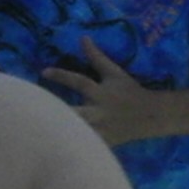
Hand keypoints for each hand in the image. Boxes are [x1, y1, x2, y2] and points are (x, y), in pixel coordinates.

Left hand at [42, 37, 165, 145]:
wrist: (152, 116)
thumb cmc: (131, 92)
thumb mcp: (115, 74)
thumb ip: (97, 57)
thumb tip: (82, 38)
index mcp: (100, 93)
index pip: (79, 82)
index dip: (62, 76)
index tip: (43, 72)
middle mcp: (98, 111)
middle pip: (75, 112)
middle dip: (58, 111)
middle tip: (36, 110)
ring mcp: (100, 129)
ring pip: (78, 132)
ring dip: (62, 131)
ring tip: (41, 132)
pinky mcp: (102, 142)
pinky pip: (85, 146)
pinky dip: (74, 147)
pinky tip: (56, 151)